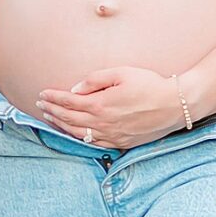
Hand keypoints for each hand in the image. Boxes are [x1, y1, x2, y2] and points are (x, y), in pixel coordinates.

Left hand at [35, 67, 184, 151]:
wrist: (175, 105)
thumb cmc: (150, 84)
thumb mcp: (121, 73)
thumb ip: (95, 80)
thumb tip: (74, 90)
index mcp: (101, 105)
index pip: (69, 102)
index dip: (53, 98)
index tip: (42, 94)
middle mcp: (103, 124)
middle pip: (70, 119)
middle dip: (52, 111)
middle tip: (40, 105)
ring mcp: (112, 136)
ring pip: (79, 134)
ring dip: (61, 126)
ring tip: (50, 118)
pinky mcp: (121, 143)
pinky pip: (94, 143)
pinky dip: (79, 138)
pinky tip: (74, 133)